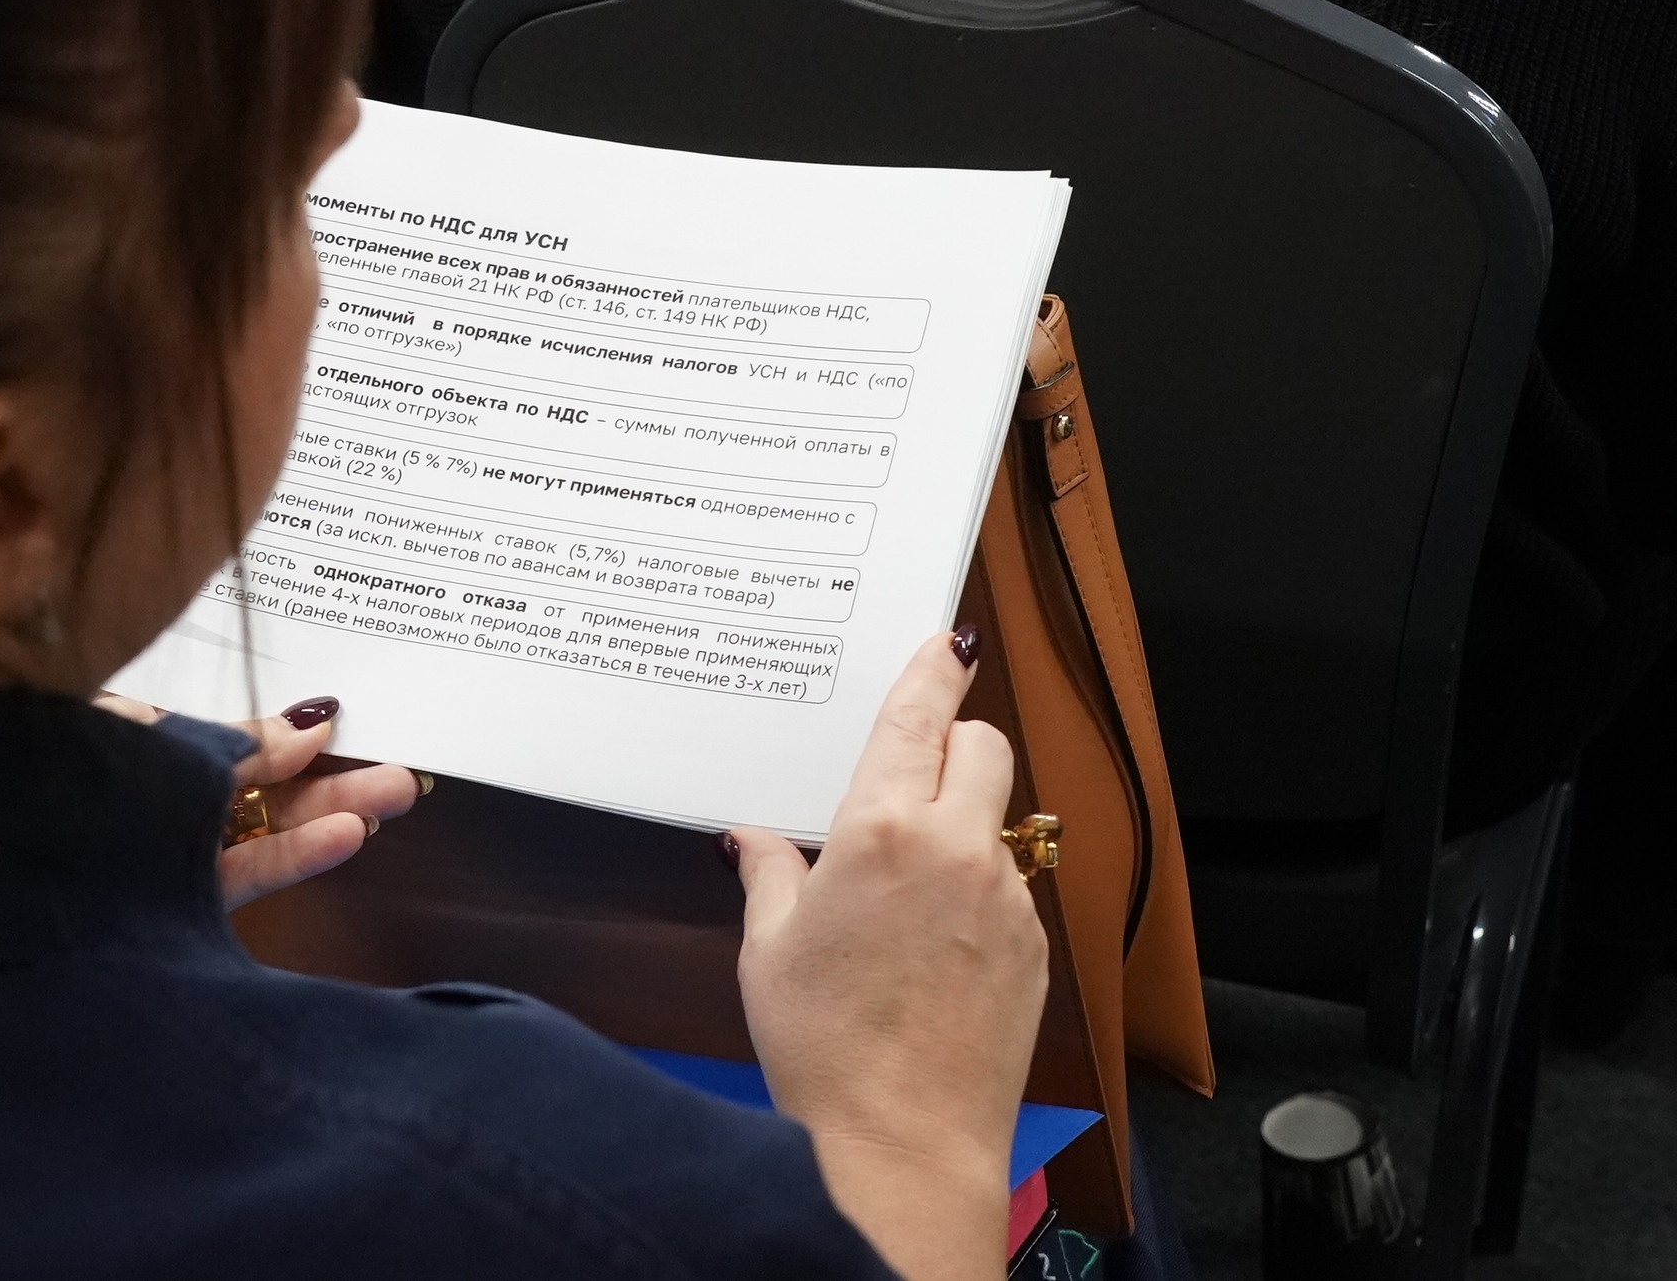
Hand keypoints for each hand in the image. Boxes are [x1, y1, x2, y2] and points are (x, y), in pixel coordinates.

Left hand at [95, 693, 427, 909]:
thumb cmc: (29, 777)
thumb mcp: (124, 734)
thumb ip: (210, 737)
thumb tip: (299, 724)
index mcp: (124, 755)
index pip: (215, 746)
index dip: (272, 736)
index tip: (333, 720)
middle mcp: (145, 810)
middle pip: (250, 792)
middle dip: (324, 779)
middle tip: (397, 772)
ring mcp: (156, 862)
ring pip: (258, 835)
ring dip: (328, 814)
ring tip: (394, 796)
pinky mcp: (163, 912)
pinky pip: (240, 879)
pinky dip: (293, 858)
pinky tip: (345, 837)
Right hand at [728, 630, 1047, 1280]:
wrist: (902, 1145)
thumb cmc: (825, 1050)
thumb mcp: (768, 950)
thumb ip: (771, 874)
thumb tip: (755, 840)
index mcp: (882, 832)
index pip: (917, 718)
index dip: (932, 671)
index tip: (944, 642)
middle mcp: (956, 849)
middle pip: (984, 746)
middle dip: (954, 743)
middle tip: (910, 776)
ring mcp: (1006, 898)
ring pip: (1001, 819)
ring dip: (966, 825)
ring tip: (907, 890)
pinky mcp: (1034, 947)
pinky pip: (1012, 887)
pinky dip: (979, 890)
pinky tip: (933, 945)